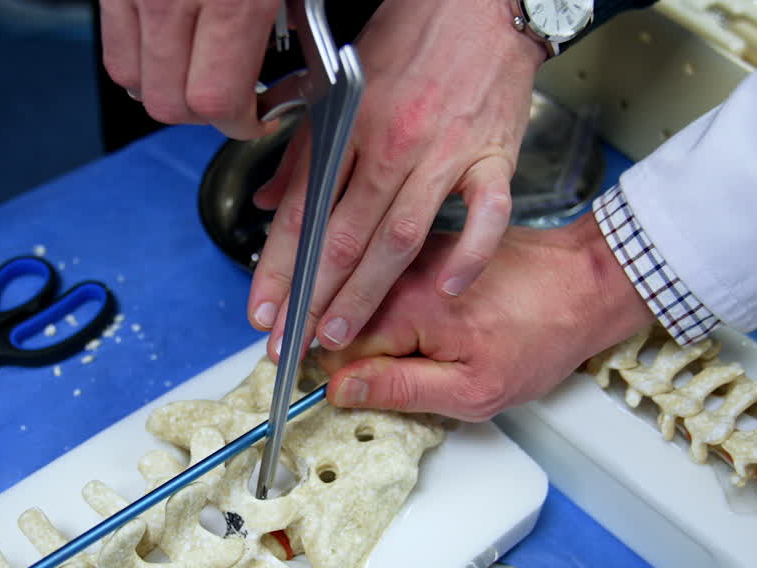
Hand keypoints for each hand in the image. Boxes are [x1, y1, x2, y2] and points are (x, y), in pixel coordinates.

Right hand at [99, 0, 279, 138]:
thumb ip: (291, 18)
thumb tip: (290, 57)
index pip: (217, 100)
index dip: (240, 124)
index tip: (257, 121)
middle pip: (168, 103)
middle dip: (202, 114)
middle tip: (231, 97)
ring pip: (130, 79)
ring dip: (163, 89)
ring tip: (196, 70)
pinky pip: (111, 44)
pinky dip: (136, 58)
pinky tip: (168, 44)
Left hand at [249, 0, 548, 360]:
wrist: (485, 3)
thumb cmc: (413, 36)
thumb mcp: (339, 82)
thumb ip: (304, 148)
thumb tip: (273, 202)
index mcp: (348, 125)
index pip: (303, 211)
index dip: (279, 268)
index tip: (262, 310)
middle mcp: (390, 144)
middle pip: (343, 235)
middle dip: (312, 299)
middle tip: (290, 344)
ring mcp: (444, 154)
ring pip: (399, 236)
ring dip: (367, 292)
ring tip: (340, 333)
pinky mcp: (494, 157)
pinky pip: (486, 215)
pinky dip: (470, 253)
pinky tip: (450, 289)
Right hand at [315, 215, 653, 421]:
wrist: (585, 282)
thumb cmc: (541, 336)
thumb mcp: (472, 389)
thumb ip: (400, 390)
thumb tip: (340, 391)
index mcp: (405, 306)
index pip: (330, 346)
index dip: (334, 376)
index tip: (347, 395)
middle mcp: (399, 269)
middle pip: (334, 316)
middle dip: (341, 349)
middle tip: (378, 379)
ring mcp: (409, 253)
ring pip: (352, 297)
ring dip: (358, 326)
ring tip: (394, 354)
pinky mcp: (421, 248)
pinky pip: (378, 282)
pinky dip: (377, 305)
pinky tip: (406, 327)